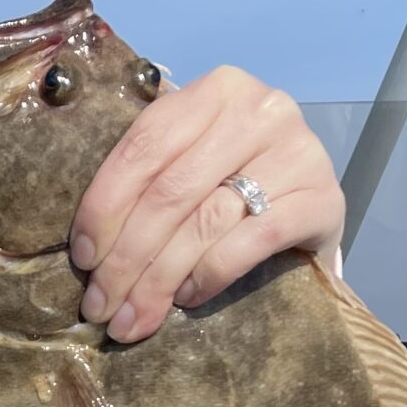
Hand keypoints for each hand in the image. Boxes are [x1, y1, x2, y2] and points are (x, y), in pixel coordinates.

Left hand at [69, 66, 344, 345]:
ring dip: (158, 280)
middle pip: (169, 192)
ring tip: (134, 317)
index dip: (104, 208)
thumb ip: (149, 181)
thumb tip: (89, 252)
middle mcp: (260, 110)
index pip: (143, 147)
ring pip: (203, 223)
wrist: (312, 205)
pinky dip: (209, 275)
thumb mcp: (190, 160)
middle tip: (102, 306)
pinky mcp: (323, 199)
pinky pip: (249, 243)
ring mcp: (298, 152)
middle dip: (126, 259)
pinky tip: (187, 297)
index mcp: (215, 90)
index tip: (83, 259)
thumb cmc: (237, 182)